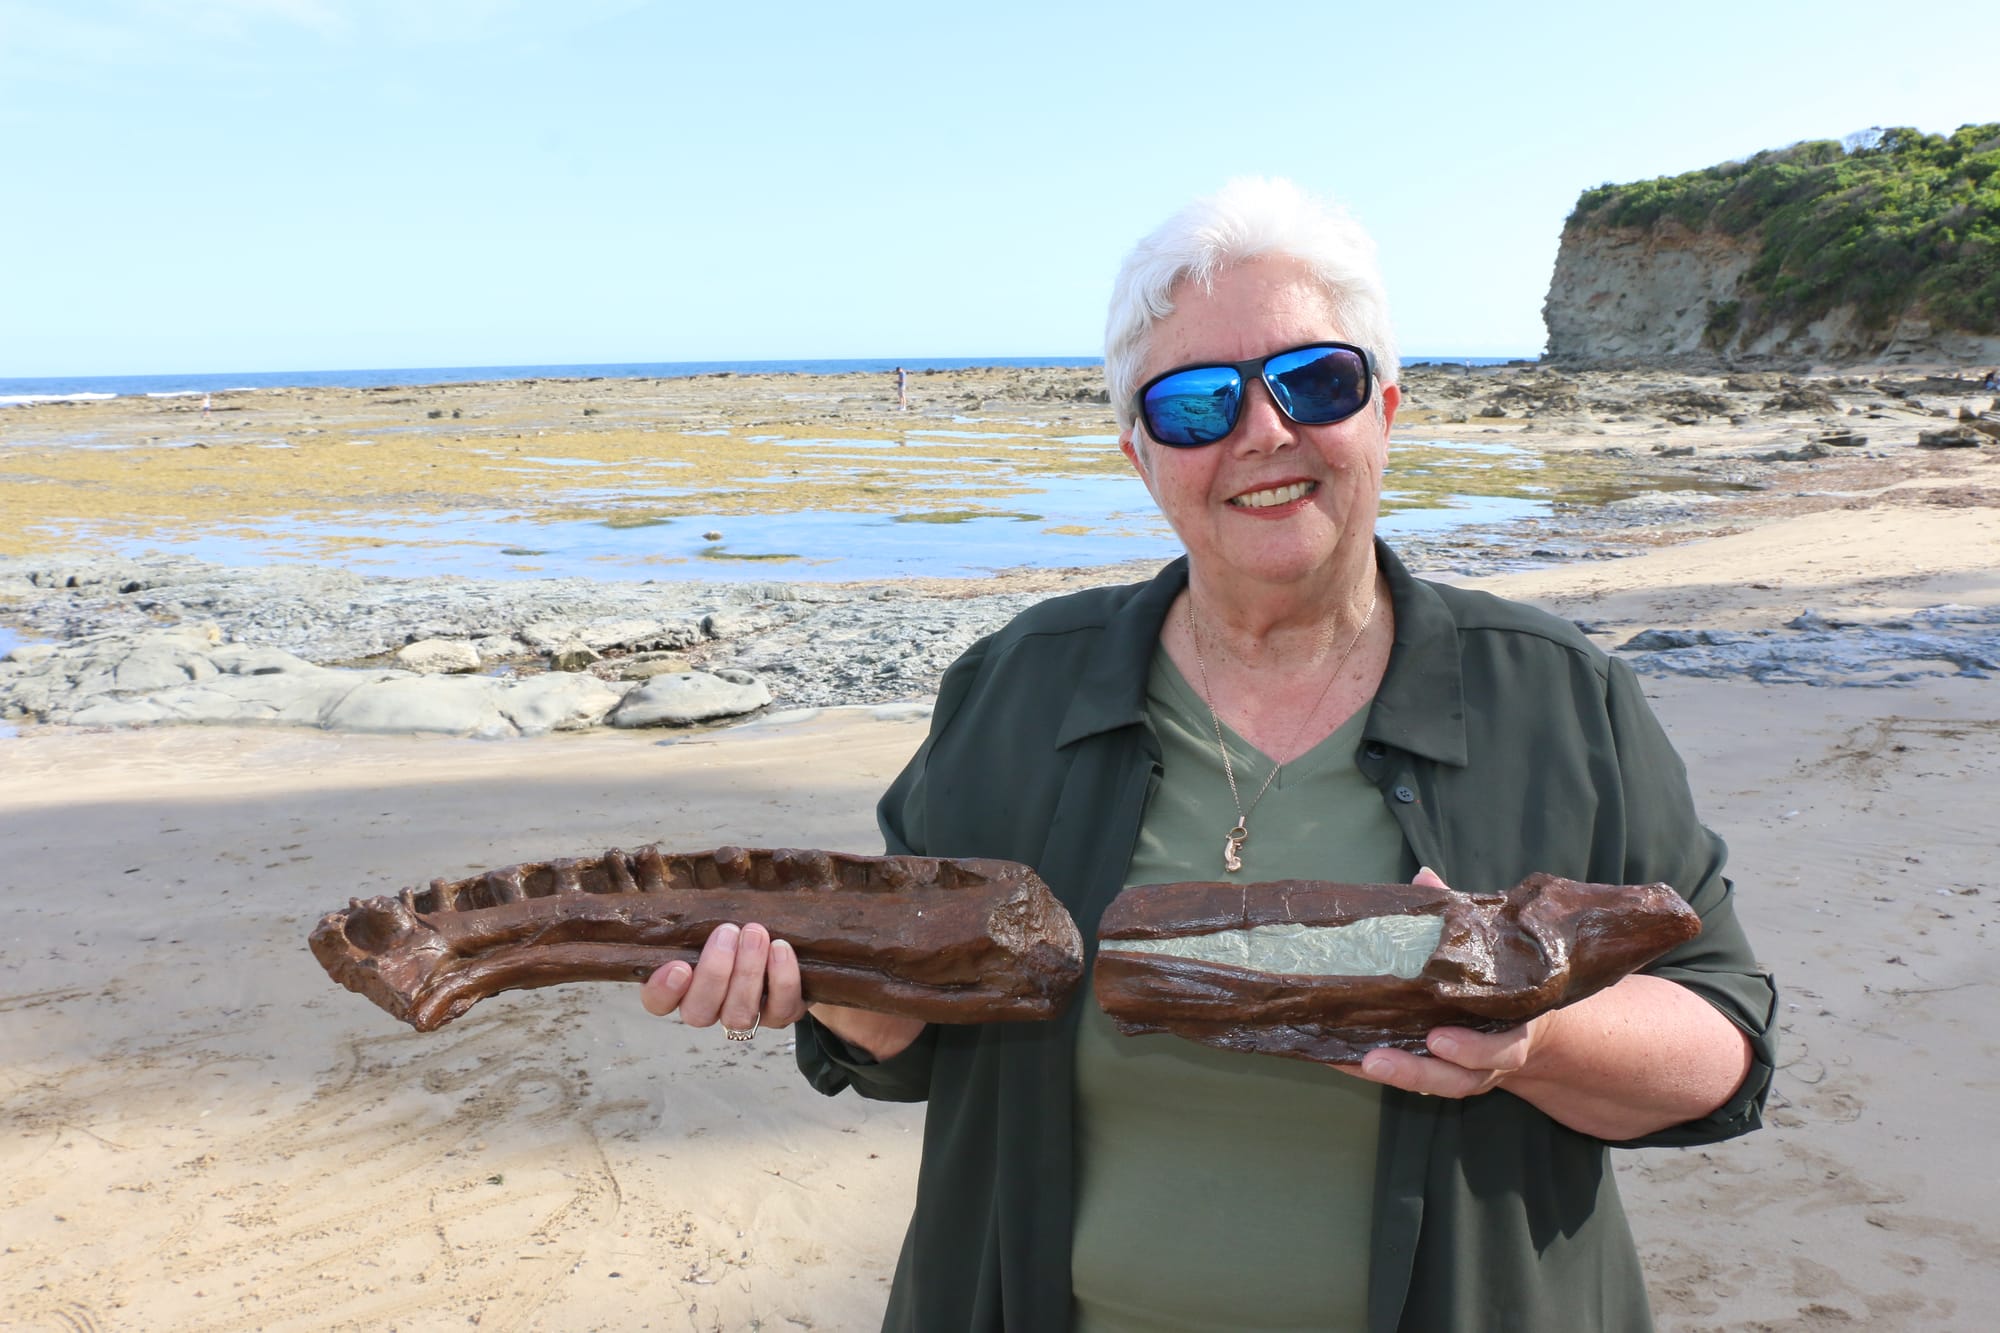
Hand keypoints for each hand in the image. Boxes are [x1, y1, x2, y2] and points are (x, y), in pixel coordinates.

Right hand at [639, 922, 805, 1033]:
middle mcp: (710, 1007)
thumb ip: (694, 910)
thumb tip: (670, 876)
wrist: (789, 933)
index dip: (663, 991)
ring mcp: (744, 1014)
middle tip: (727, 931)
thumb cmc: (737, 920)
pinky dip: (782, 979)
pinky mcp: (780, 1014)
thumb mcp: (711, 910)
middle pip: (698, 1012)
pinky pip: (780, 1010)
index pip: (658, 1002)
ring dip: (746, 974)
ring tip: (755, 934)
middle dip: (713, 973)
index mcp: (682, 984)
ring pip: (737, 1014)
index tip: (679, 966)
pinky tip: (780, 948)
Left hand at [1344, 866, 1550, 1099]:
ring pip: (1431, 1084)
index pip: (1499, 1049)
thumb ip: (1461, 919)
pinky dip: (1371, 1073)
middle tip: (1379, 1059)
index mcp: (1510, 1030)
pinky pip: (1405, 1079)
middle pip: (1457, 1079)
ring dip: (1394, 1075)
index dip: (1471, 1049)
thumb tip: (1424, 877)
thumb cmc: (1497, 979)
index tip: (1439, 1038)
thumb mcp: (1488, 951)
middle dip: (1418, 1071)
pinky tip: (1338, 1058)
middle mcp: (1486, 1061)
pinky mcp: (1432, 1073)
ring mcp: (1460, 1072)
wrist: (1524, 1026)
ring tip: (1359, 1061)